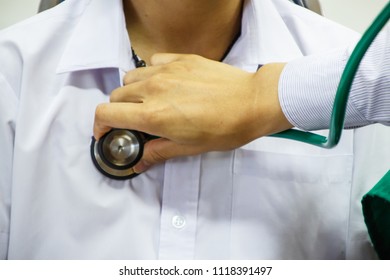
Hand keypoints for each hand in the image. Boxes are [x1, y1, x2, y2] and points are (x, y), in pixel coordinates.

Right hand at [93, 54, 291, 172]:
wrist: (252, 102)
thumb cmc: (225, 128)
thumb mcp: (189, 147)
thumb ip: (158, 152)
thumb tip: (140, 162)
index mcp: (153, 116)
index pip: (106, 114)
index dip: (99, 125)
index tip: (105, 131)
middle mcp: (154, 90)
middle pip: (115, 96)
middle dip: (117, 111)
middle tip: (133, 121)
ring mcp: (166, 71)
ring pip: (130, 77)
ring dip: (131, 92)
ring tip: (148, 102)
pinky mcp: (180, 59)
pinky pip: (151, 62)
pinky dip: (150, 73)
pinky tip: (164, 83)